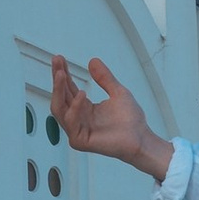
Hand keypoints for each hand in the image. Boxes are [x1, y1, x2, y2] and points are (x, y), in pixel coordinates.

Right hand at [49, 54, 172, 181]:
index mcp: (84, 108)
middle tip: (57, 62)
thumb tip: (93, 61)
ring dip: (58, 90)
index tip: (59, 58)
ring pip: (59, 109)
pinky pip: (71, 123)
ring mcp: (77, 130)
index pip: (68, 89)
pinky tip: (81, 95)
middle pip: (60, 97)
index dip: (63, 73)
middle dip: (57, 79)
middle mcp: (78, 118)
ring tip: (61, 74)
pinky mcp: (80, 140)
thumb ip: (105, 78)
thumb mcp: (118, 92)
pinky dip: (74, 108)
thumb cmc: (131, 121)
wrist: (141, 138)